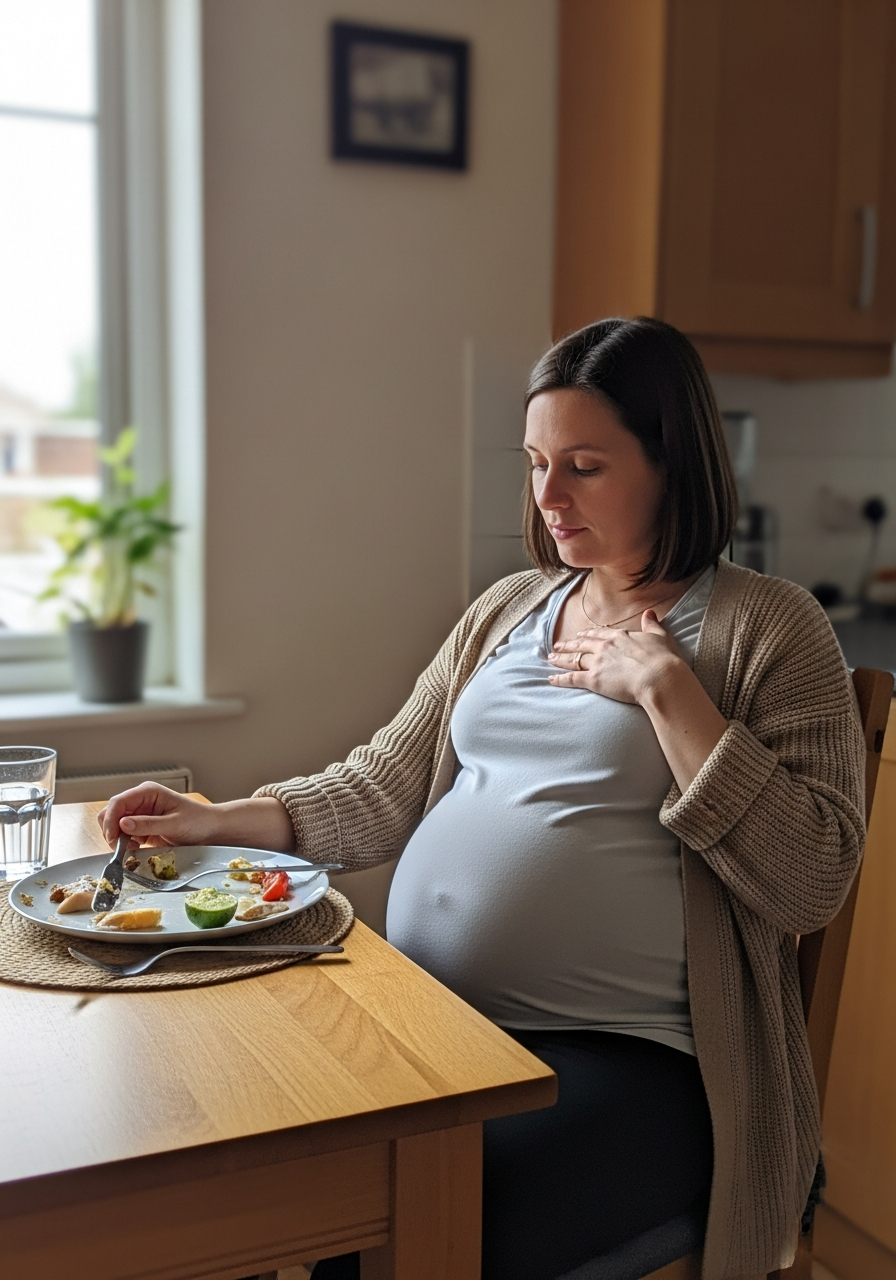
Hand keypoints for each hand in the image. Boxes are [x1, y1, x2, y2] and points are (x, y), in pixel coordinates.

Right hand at [97, 783, 217, 848]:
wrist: (210, 829)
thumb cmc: (198, 821)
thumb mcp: (173, 824)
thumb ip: (148, 824)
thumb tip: (122, 824)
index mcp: (147, 792)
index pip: (118, 802)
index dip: (110, 820)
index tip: (113, 838)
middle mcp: (141, 801)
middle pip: (111, 813)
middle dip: (111, 830)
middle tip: (120, 847)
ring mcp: (140, 814)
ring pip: (114, 825)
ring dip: (117, 838)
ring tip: (131, 848)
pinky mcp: (142, 827)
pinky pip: (124, 835)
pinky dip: (124, 843)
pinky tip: (136, 848)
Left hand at [547, 609, 682, 704]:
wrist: (660, 678)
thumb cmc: (664, 660)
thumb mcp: (660, 637)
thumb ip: (652, 625)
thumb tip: (650, 613)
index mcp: (620, 636)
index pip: (599, 634)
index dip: (588, 634)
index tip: (580, 635)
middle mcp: (606, 647)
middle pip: (582, 644)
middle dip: (569, 645)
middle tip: (557, 645)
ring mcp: (598, 663)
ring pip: (574, 659)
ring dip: (561, 659)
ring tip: (550, 658)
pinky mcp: (594, 680)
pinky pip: (572, 678)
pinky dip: (560, 678)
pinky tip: (551, 679)